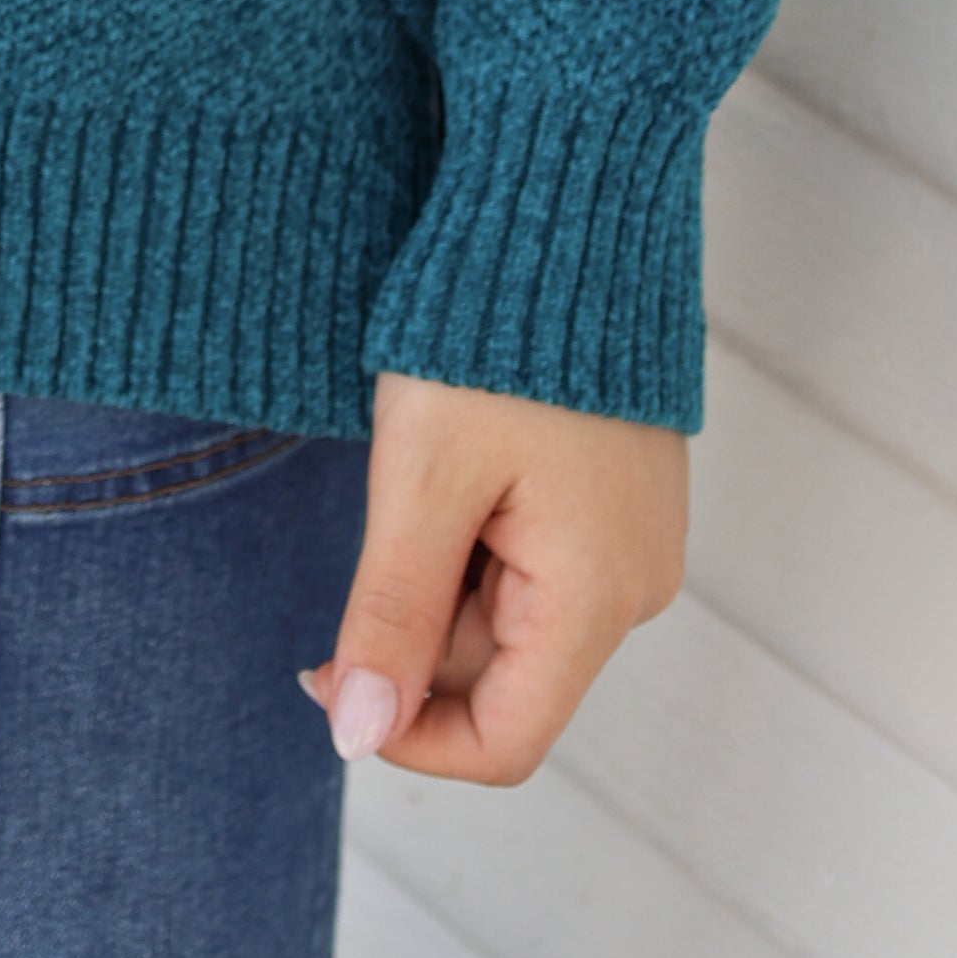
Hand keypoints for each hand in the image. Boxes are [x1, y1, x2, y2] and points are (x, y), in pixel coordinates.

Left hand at [300, 369, 685, 783]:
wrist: (570, 214)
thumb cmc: (495, 336)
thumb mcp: (423, 478)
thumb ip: (392, 616)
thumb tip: (357, 738)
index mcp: (596, 598)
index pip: (504, 743)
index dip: (405, 734)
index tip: (323, 673)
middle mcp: (632, 588)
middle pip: (498, 677)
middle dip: (413, 632)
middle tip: (366, 528)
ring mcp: (629, 544)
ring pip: (506, 616)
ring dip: (440, 574)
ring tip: (422, 468)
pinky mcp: (615, 503)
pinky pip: (530, 561)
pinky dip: (472, 536)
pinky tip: (454, 461)